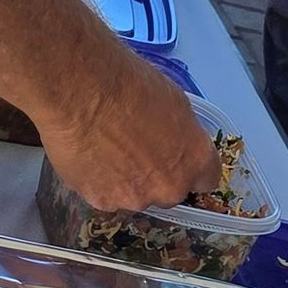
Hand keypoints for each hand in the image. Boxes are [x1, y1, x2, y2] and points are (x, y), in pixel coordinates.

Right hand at [36, 61, 218, 212]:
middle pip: (169, 191)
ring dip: (125, 180)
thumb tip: (173, 142)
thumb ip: (180, 134)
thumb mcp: (173, 101)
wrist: (82, 92)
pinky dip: (98, 182)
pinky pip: (105, 195)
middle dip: (156, 176)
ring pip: (134, 195)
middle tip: (133, 149)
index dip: (189, 167)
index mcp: (195, 161)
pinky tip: (87, 156)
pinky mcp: (101, 202)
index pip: (206, 180)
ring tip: (103, 150)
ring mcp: (135, 199)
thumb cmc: (129, 85)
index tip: (177, 157)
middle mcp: (169, 188)